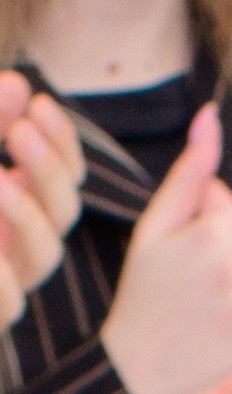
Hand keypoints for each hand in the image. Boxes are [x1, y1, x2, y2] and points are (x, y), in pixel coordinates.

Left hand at [0, 71, 82, 321]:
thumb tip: (18, 86)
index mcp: (16, 206)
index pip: (65, 176)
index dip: (62, 142)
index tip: (40, 103)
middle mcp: (16, 244)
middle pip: (64, 214)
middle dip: (49, 170)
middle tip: (21, 131)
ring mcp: (3, 283)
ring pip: (46, 258)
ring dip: (29, 217)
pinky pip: (8, 307)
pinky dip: (2, 280)